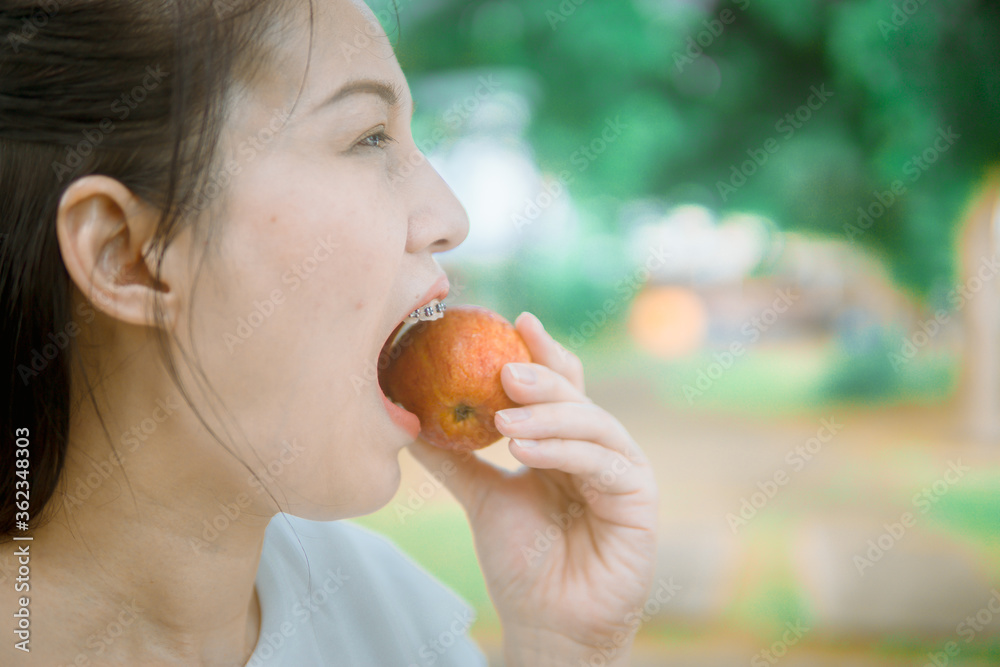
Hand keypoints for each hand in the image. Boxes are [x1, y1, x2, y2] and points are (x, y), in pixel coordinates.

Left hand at [407, 312, 658, 665]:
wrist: (546, 623)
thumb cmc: (522, 562)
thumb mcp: (483, 498)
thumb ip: (456, 460)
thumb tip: (408, 421)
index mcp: (567, 443)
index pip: (560, 386)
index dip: (543, 352)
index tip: (516, 320)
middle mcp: (598, 450)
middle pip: (576, 396)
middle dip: (541, 377)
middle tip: (502, 367)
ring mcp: (623, 471)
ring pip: (592, 423)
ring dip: (548, 416)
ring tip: (504, 421)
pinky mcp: (639, 498)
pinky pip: (603, 462)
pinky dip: (566, 449)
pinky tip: (527, 449)